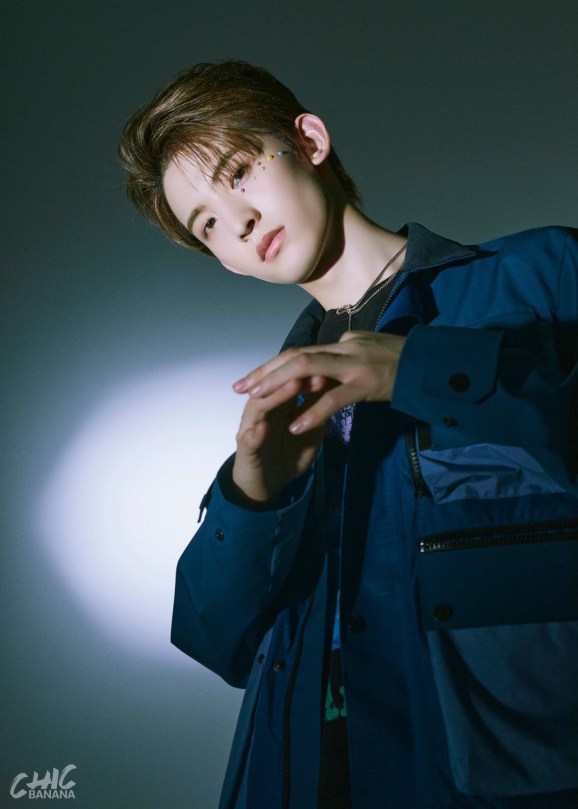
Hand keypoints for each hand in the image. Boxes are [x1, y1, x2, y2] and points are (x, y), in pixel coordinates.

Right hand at [232, 375, 325, 502]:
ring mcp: (251, 428)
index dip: (307, 373)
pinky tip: (264, 428)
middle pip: (273, 387)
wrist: (266, 486)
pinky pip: (248, 440)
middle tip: (314, 370)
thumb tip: (335, 394)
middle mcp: (262, 411)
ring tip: (293, 386)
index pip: (289, 382)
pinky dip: (255, 433)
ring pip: (259, 407)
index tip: (328, 367)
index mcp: (278, 406)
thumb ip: (318, 416)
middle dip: (293, 376)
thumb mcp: (310, 436)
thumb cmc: (287, 457)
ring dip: (276, 396)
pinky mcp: (245, 450)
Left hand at [233, 331, 405, 435]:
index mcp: (343, 344)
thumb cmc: (404, 361)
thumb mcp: (371, 352)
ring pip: (306, 369)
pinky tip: (295, 425)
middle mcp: (343, 349)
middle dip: (264, 373)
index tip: (251, 379)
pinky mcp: (365, 384)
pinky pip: (333, 399)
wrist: (433, 364)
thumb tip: (328, 360)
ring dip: (277, 385)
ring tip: (256, 402)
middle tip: (240, 388)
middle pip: (294, 356)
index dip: (272, 366)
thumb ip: (346, 356)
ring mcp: (354, 364)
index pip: (300, 353)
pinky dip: (312, 412)